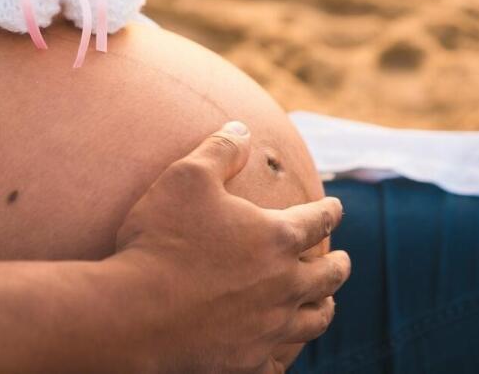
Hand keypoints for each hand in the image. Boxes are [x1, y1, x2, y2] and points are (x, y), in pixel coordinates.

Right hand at [115, 121, 351, 372]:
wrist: (135, 313)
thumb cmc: (161, 239)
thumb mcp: (186, 177)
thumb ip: (220, 150)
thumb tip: (243, 128)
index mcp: (277, 237)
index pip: (318, 220)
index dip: (330, 212)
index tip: (336, 209)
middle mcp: (284, 285)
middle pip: (328, 276)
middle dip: (338, 265)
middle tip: (342, 261)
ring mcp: (269, 327)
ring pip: (314, 321)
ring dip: (325, 308)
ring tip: (326, 303)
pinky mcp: (247, 361)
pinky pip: (280, 365)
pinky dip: (287, 357)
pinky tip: (284, 355)